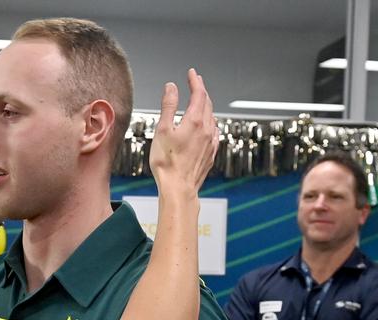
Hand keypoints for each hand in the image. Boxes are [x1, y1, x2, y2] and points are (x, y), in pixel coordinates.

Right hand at [149, 68, 217, 195]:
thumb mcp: (162, 130)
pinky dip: (210, 123)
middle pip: (207, 103)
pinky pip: (214, 132)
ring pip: (212, 117)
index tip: (192, 73)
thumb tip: (172, 87)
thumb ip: (168, 106)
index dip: (195, 81)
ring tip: (200, 102)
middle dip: (201, 91)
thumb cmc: (167, 163)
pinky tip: (208, 126)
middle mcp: (206, 129)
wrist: (178, 188)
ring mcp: (211, 142)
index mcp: (194, 121)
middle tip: (196, 83)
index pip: (198, 94)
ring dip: (206, 106)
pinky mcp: (211, 153)